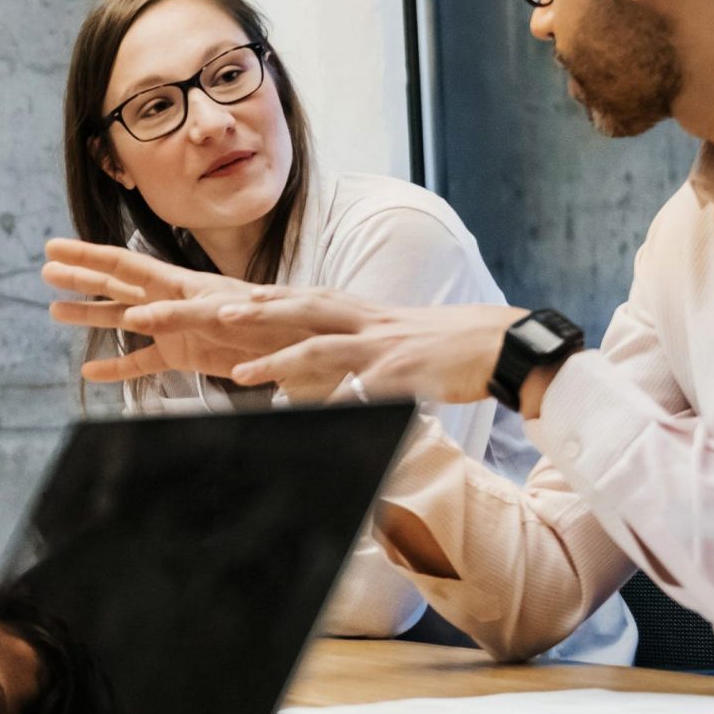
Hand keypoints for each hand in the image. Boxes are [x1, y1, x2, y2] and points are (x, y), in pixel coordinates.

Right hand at [40, 240, 264, 383]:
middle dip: (80, 277)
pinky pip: (141, 362)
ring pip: (120, 320)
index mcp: (177, 282)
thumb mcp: (221, 315)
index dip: (86, 255)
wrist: (296, 345)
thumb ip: (177, 316)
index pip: (122, 264)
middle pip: (114, 285)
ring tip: (54, 312)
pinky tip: (91, 371)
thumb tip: (132, 319)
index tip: (54, 248)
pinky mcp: (181, 356)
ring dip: (89, 315)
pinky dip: (116, 368)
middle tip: (45, 271)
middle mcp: (168, 300)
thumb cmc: (266, 321)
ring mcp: (172, 328)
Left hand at [218, 293, 521, 404]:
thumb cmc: (442, 345)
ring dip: (277, 360)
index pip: (301, 298)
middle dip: (253, 311)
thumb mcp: (389, 338)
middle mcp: (364, 322)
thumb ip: (352, 349)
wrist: (499, 343)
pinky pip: (362, 390)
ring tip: (240, 373)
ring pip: (320, 348)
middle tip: (214, 313)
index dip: (262, 297)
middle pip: (297, 310)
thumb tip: (319, 372)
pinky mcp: (402, 374)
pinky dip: (335, 403)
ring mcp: (381, 347)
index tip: (222, 296)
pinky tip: (311, 416)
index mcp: (359, 312)